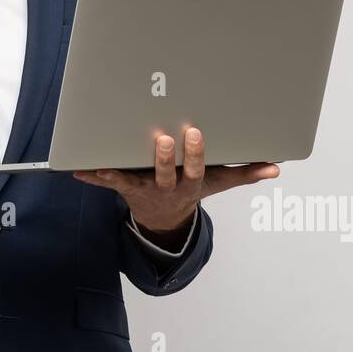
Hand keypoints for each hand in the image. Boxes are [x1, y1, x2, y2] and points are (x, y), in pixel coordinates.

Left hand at [73, 128, 278, 237]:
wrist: (165, 219)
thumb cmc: (192, 188)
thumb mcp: (220, 183)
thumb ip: (246, 173)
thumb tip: (275, 167)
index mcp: (190, 182)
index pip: (196, 168)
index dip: (195, 153)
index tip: (194, 132)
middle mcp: (167, 186)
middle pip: (164, 172)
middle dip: (163, 157)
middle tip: (163, 138)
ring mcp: (144, 188)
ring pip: (130, 180)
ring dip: (118, 171)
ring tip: (105, 163)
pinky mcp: (124, 188)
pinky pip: (106, 183)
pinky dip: (92, 176)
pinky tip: (76, 169)